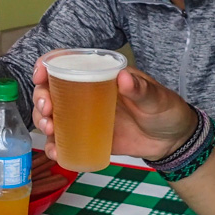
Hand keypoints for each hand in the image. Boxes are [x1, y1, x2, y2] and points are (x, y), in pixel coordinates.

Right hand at [31, 61, 197, 163]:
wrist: (174, 141)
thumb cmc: (166, 110)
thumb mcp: (157, 98)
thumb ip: (142, 89)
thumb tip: (124, 78)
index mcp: (101, 75)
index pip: (68, 62)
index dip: (48, 64)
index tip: (40, 74)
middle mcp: (87, 93)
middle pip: (51, 90)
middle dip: (40, 98)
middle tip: (47, 111)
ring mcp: (85, 117)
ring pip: (52, 115)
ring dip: (42, 122)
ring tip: (50, 130)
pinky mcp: (88, 137)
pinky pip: (64, 140)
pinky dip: (54, 146)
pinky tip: (55, 151)